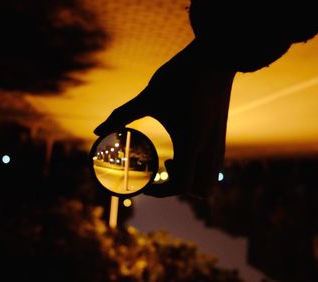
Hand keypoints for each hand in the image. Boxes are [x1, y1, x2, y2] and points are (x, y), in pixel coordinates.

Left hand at [94, 39, 235, 197]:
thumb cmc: (180, 76)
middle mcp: (208, 148)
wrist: (215, 57)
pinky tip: (182, 146)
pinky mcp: (221, 137)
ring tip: (171, 159)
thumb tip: (96, 130)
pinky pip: (213, 166)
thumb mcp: (148, 96)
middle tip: (161, 169)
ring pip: (210, 181)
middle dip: (179, 189)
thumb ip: (122, 114)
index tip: (146, 184)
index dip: (161, 192)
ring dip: (190, 179)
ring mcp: (218, 143)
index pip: (181, 186)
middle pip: (200, 191)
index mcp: (190, 142)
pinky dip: (198, 168)